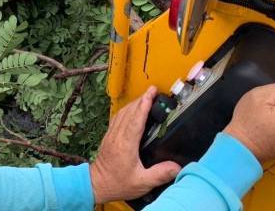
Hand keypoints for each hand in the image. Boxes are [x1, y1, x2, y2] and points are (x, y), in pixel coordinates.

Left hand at [90, 86, 180, 202]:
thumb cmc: (118, 183)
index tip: (151, 93)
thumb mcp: (142, 182)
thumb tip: (177, 167)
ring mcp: (111, 134)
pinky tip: (131, 109)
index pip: (136, 119)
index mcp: (126, 144)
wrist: (97, 184)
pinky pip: (117, 117)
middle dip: (141, 99)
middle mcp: (117, 136)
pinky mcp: (109, 136)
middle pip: (129, 111)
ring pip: (122, 112)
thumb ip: (160, 174)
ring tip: (145, 97)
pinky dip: (126, 110)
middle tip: (153, 91)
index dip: (144, 104)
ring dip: (134, 103)